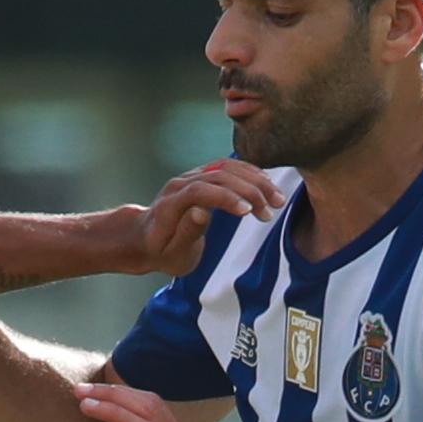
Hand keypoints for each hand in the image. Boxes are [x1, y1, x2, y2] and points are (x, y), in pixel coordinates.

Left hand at [137, 161, 285, 267]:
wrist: (145, 238)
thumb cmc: (160, 251)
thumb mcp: (171, 254)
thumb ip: (186, 232)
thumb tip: (202, 211)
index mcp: (170, 204)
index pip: (200, 191)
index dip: (226, 198)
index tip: (248, 212)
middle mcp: (179, 184)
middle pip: (218, 176)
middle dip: (249, 190)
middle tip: (272, 209)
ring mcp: (190, 177)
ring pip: (226, 168)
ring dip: (255, 180)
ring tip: (277, 198)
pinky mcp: (201, 176)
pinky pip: (227, 167)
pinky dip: (250, 173)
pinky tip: (267, 185)